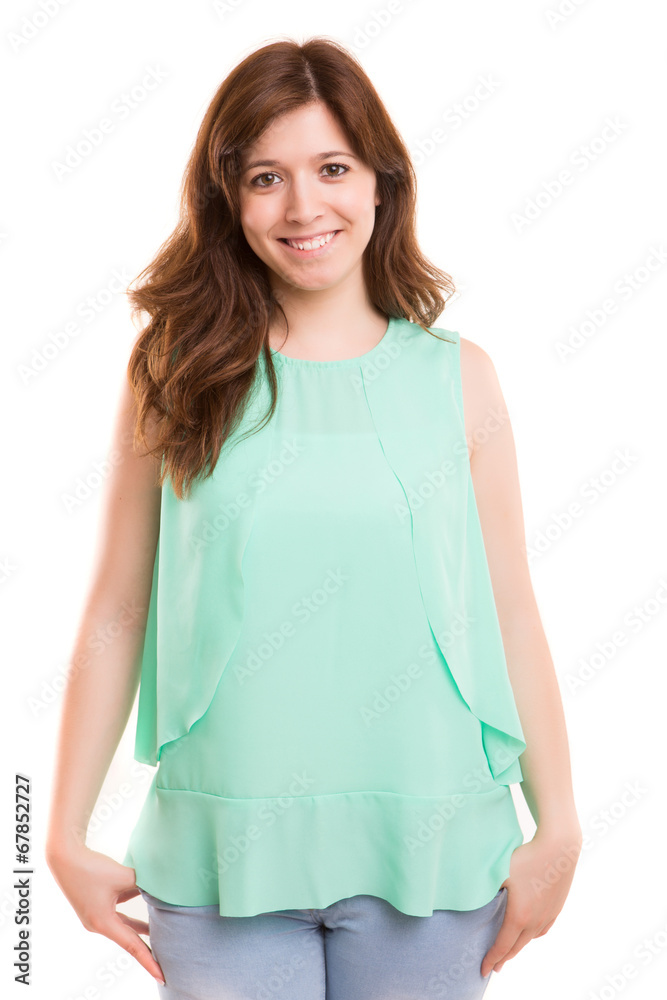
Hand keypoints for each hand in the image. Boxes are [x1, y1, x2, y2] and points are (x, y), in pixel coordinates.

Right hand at [46, 844, 164, 984]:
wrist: (66, 856)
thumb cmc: (92, 868)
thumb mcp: (123, 877)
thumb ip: (144, 885)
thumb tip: (159, 887)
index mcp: (104, 923)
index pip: (132, 946)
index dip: (149, 960)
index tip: (162, 976)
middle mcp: (98, 923)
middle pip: (129, 939)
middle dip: (147, 948)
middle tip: (166, 961)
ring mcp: (96, 915)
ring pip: (125, 925)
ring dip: (142, 927)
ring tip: (161, 932)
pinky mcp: (95, 904)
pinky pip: (119, 913)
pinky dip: (133, 911)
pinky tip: (146, 904)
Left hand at [480, 828, 581, 977]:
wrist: (558, 849)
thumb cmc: (526, 858)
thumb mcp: (500, 872)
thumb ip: (486, 887)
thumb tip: (472, 893)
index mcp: (519, 916)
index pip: (502, 945)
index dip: (491, 959)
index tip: (483, 970)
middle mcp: (535, 921)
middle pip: (516, 947)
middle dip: (503, 959)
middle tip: (493, 967)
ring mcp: (547, 916)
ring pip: (530, 939)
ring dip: (518, 948)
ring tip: (508, 952)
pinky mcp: (556, 908)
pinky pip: (542, 929)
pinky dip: (532, 936)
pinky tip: (529, 934)